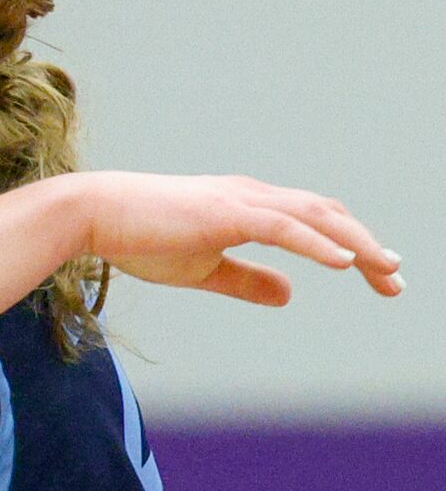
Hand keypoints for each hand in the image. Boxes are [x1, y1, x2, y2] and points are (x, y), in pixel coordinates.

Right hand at [80, 173, 403, 305]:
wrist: (94, 215)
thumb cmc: (138, 238)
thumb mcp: (201, 268)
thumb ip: (246, 280)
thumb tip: (290, 294)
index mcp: (248, 207)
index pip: (314, 221)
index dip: (351, 245)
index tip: (379, 274)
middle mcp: (254, 196)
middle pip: (327, 215)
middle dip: (367, 247)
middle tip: (396, 280)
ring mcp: (241, 201)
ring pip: (316, 217)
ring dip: (356, 244)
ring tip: (386, 271)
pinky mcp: (225, 214)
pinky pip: (284, 228)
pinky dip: (319, 244)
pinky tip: (345, 263)